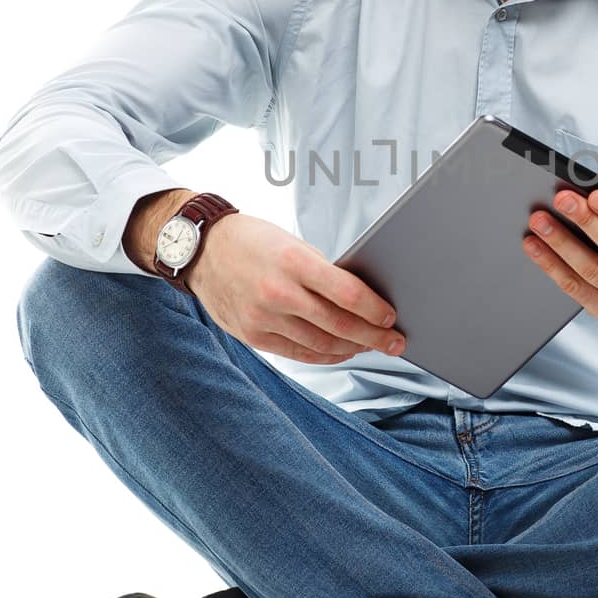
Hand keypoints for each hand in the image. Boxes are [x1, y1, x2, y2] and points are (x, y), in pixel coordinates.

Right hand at [186, 214, 406, 365]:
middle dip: (373, 337)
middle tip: (395, 342)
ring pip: (321, 345)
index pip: (346, 292)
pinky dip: (325, 356)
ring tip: (371, 347)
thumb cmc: (252, 241)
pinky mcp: (253, 336)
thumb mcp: (292, 244)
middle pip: (338, 325)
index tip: (391, 317)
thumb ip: (323, 272)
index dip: (374, 310)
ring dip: (352, 349)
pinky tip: (342, 352)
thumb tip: (361, 299)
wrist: (202, 250)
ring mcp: (263, 318)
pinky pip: (299, 354)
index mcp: (293, 262)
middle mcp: (278, 293)